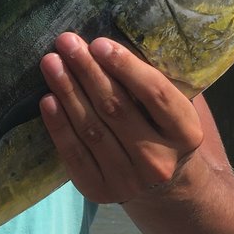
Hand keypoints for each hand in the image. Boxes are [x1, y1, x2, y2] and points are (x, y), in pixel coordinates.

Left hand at [38, 33, 203, 204]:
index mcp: (186, 133)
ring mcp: (128, 180)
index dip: (126, 67)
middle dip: (87, 71)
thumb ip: (156, 83)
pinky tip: (47, 99)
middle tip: (66, 42)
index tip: (99, 43)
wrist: (166, 189)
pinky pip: (74, 154)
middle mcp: (159, 160)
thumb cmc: (166, 132)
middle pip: (116, 109)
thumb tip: (111, 44)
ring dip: (67, 92)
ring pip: (91, 129)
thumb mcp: (177, 109)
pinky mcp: (100, 191)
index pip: (156, 95)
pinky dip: (58, 125)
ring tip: (51, 63)